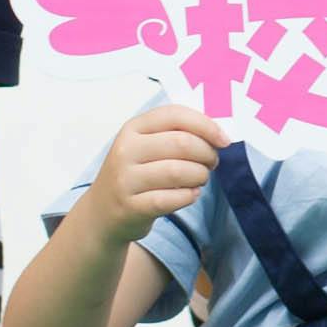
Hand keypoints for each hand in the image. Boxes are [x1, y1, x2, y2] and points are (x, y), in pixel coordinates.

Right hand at [93, 100, 222, 242]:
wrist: (102, 211)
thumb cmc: (135, 174)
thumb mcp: (146, 146)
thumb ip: (176, 134)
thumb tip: (218, 132)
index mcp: (133, 128)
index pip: (175, 115)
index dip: (206, 125)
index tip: (224, 139)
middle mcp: (126, 150)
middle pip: (182, 143)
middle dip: (207, 153)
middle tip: (212, 162)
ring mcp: (125, 179)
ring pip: (179, 172)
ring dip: (200, 176)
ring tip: (200, 179)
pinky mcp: (130, 206)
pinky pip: (171, 199)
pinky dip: (188, 196)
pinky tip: (190, 194)